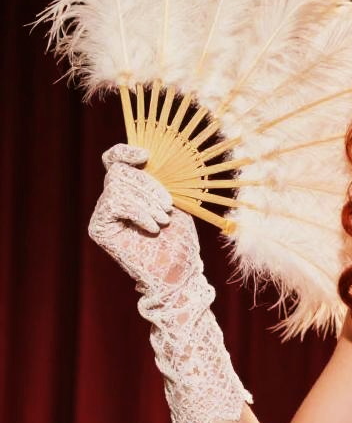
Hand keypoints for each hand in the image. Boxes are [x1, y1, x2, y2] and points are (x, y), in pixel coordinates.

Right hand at [88, 143, 199, 292]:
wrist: (178, 271)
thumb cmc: (180, 239)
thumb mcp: (174, 202)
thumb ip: (158, 180)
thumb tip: (147, 156)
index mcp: (131, 189)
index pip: (115, 160)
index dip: (125, 152)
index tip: (145, 155)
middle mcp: (113, 199)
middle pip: (120, 172)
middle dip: (149, 186)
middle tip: (167, 207)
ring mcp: (104, 214)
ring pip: (117, 186)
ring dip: (147, 202)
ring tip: (162, 221)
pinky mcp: (99, 228)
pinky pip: (113, 204)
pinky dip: (138, 213)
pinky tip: (152, 228)